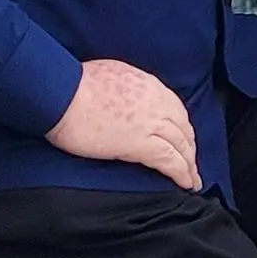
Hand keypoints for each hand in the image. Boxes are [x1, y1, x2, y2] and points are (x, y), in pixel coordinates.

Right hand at [47, 59, 200, 190]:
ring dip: (190, 164)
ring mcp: (150, 123)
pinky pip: (169, 160)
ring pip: (181, 145)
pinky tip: (186, 183)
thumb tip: (125, 94)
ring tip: (193, 179)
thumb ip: (127, 87)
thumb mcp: (112, 73)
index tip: (184, 137)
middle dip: (190, 146)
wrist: (63, 92)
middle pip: (183, 127)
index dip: (182, 126)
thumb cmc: (75, 82)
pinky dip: (181, 173)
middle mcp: (156, 102)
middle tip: (192, 162)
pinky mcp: (139, 144)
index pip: (175, 108)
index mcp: (148, 85)